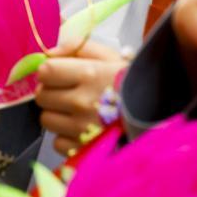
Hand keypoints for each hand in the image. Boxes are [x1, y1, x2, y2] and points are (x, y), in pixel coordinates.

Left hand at [35, 41, 126, 155]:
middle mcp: (82, 102)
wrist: (154, 118)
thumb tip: (49, 52)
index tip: (57, 73)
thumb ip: (78, 46)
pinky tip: (82, 129)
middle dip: (51, 92)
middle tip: (68, 92)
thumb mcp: (110, 56)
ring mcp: (82, 129)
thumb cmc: (131, 83)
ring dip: (57, 114)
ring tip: (76, 111)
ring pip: (46, 119)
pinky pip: (57, 142)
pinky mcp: (83, 150)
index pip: (46, 71)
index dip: (49, 71)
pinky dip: (66, 137)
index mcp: (89, 75)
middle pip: (42, 96)